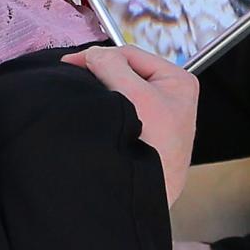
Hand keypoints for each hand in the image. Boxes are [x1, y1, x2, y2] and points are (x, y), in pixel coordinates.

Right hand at [66, 42, 200, 204]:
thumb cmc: (154, 149)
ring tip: (87, 102)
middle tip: (75, 81)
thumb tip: (93, 55)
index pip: (130, 55)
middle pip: (126, 73)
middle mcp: (172, 97)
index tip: (70, 64)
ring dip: (103, 95)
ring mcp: (159, 118)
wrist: (149, 195)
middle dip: (100, 76)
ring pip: (121, 93)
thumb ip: (111, 66)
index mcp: (178, 81)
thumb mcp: (134, 96)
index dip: (98, 56)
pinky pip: (121, 113)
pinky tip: (97, 119)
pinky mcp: (145, 136)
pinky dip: (107, 112)